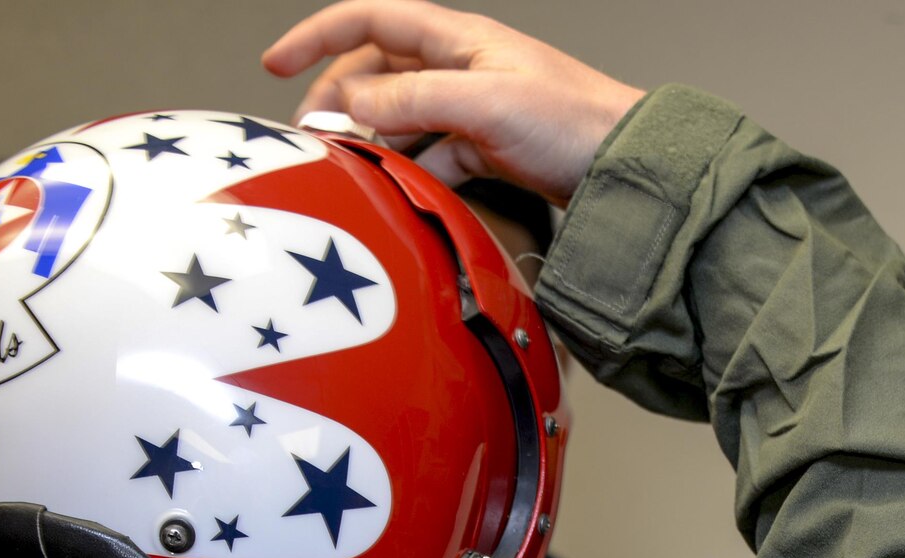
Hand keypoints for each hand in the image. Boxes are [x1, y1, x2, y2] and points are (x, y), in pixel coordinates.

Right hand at [263, 1, 645, 202]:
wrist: (629, 166)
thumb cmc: (575, 122)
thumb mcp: (483, 104)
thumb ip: (412, 98)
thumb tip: (352, 101)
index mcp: (457, 39)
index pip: (369, 20)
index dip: (317, 37)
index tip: (275, 64)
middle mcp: (461, 67)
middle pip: (377, 70)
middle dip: (338, 97)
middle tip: (312, 136)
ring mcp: (474, 109)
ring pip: (401, 116)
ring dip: (372, 138)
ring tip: (346, 166)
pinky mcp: (488, 149)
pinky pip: (432, 154)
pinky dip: (409, 169)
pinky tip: (397, 190)